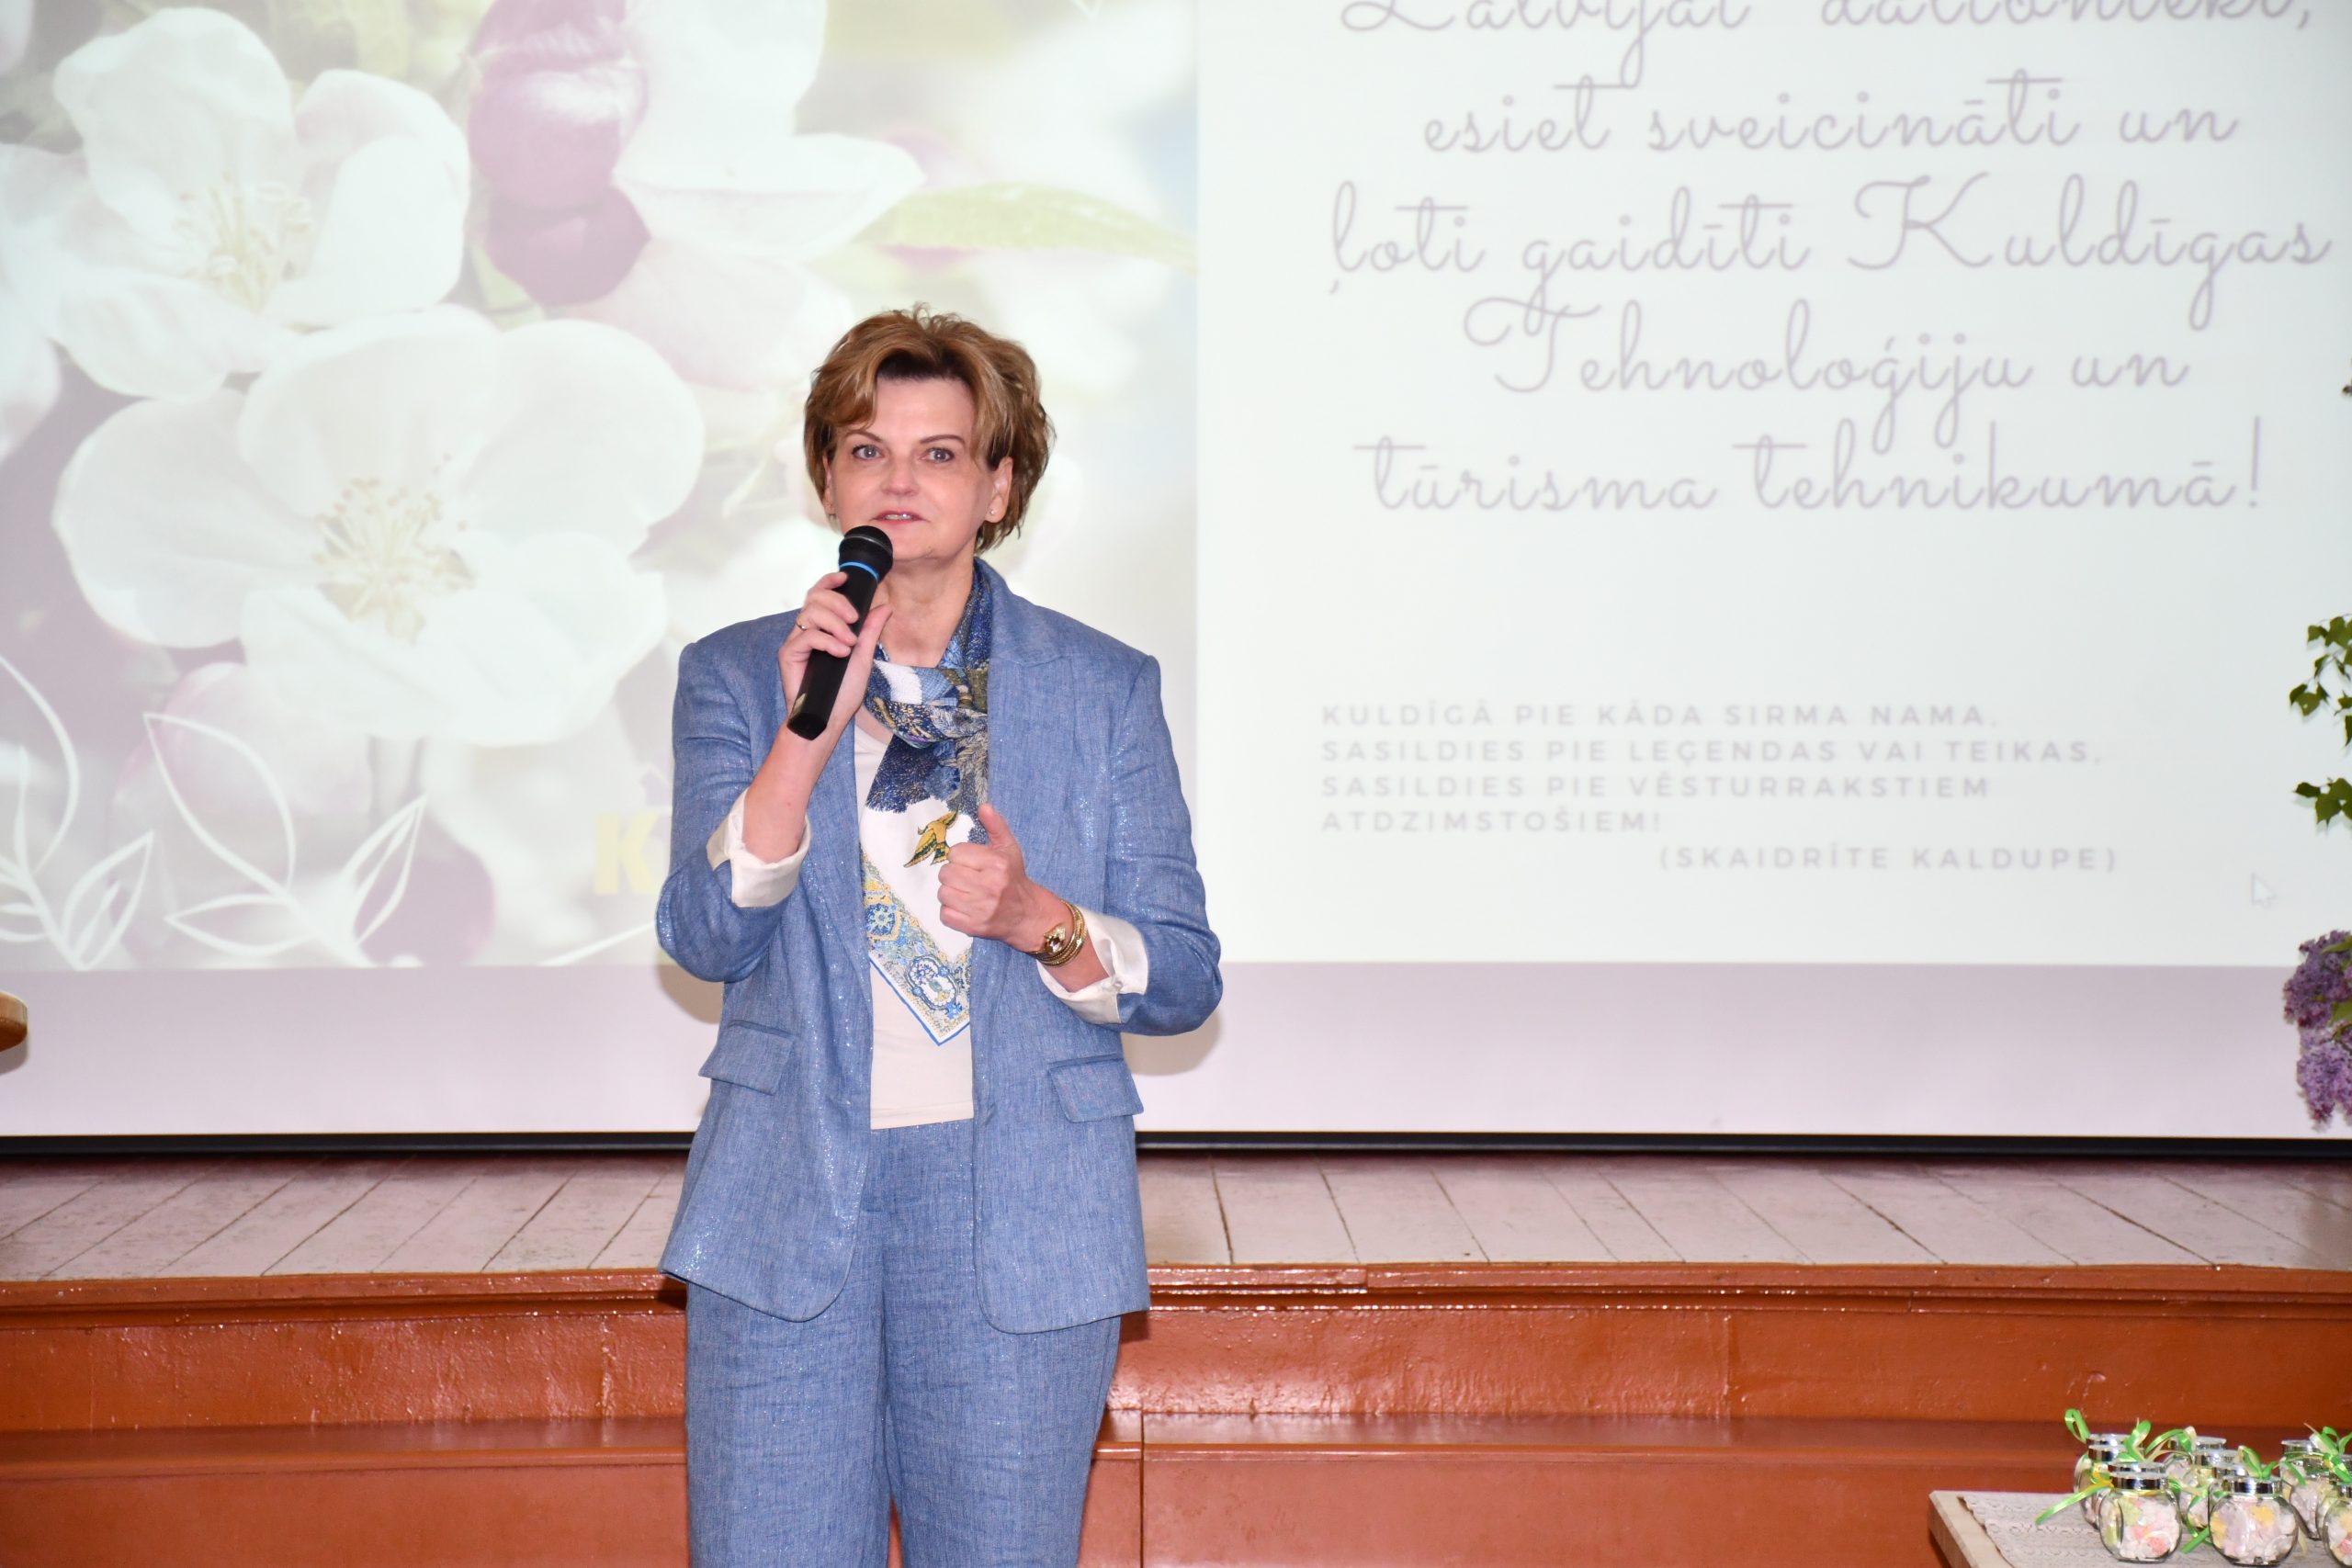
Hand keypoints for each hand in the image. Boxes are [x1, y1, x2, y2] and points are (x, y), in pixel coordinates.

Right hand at [777, 570, 891, 742]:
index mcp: (822, 628)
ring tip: (850, 643)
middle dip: (837, 602)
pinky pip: (807, 636)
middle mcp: (806, 631)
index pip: (820, 595)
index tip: (845, 578)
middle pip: (815, 598)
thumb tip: (885, 606)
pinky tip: (841, 653)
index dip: (830, 582)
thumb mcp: (863, 657)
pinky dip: (827, 641)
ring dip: (835, 624)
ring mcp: (796, 642)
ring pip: (810, 613)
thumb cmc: (842, 693)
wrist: (828, 720)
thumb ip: (870, 631)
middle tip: (854, 619)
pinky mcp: (788, 655)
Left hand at [939, 804, 1060, 948]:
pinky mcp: (973, 927)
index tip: (973, 864)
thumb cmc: (1013, 878)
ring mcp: (981, 909)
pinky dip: (951, 911)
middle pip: (946, 873)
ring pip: (943, 893)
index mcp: (997, 864)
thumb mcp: (1009, 849)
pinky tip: (965, 907)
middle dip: (955, 875)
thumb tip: (983, 806)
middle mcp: (990, 886)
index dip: (962, 857)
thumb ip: (996, 826)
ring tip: (966, 893)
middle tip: (969, 879)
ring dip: (951, 893)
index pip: (955, 853)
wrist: (1027, 915)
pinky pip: (944, 914)